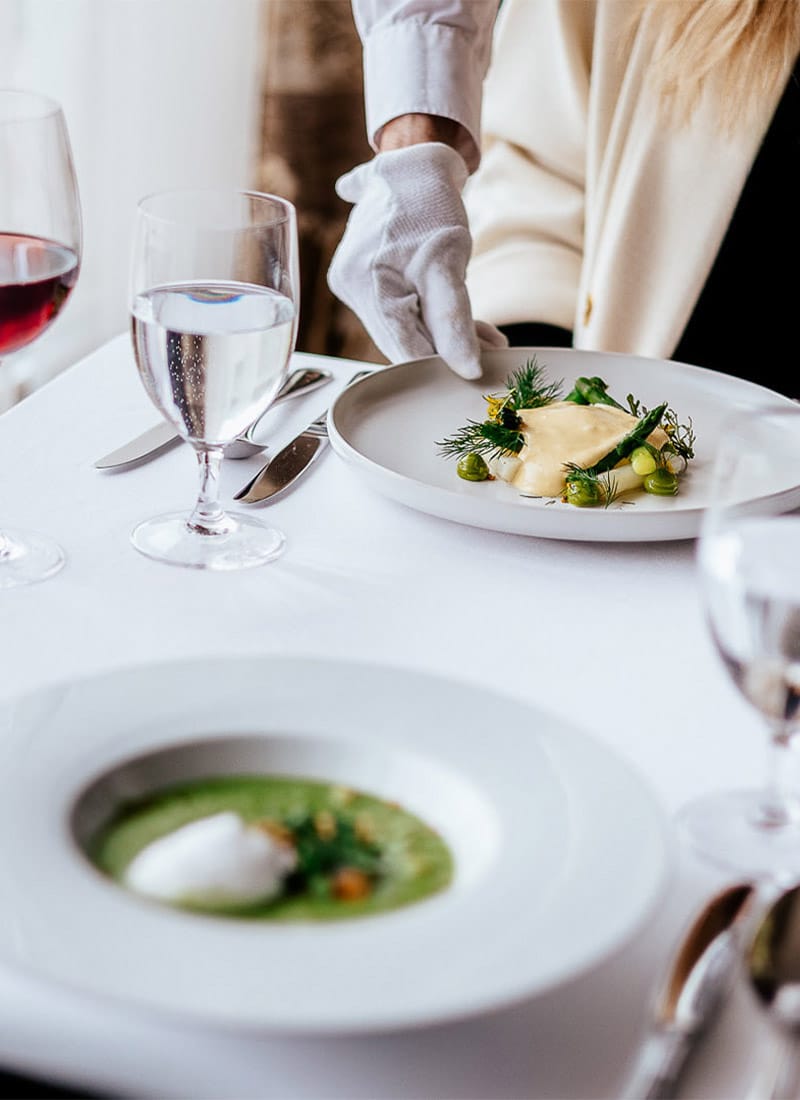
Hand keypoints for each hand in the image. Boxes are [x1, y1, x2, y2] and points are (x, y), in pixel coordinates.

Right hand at [327, 142, 506, 379]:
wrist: (417, 159)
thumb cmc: (431, 204)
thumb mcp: (448, 265)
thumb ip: (453, 322)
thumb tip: (465, 369)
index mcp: (365, 287)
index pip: (403, 348)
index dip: (439, 365)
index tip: (476, 372)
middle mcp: (350, 288)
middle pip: (402, 340)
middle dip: (446, 348)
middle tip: (491, 349)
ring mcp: (354, 282)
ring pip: (403, 327)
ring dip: (442, 334)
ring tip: (486, 334)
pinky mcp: (364, 275)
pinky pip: (400, 308)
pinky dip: (432, 315)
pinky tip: (464, 320)